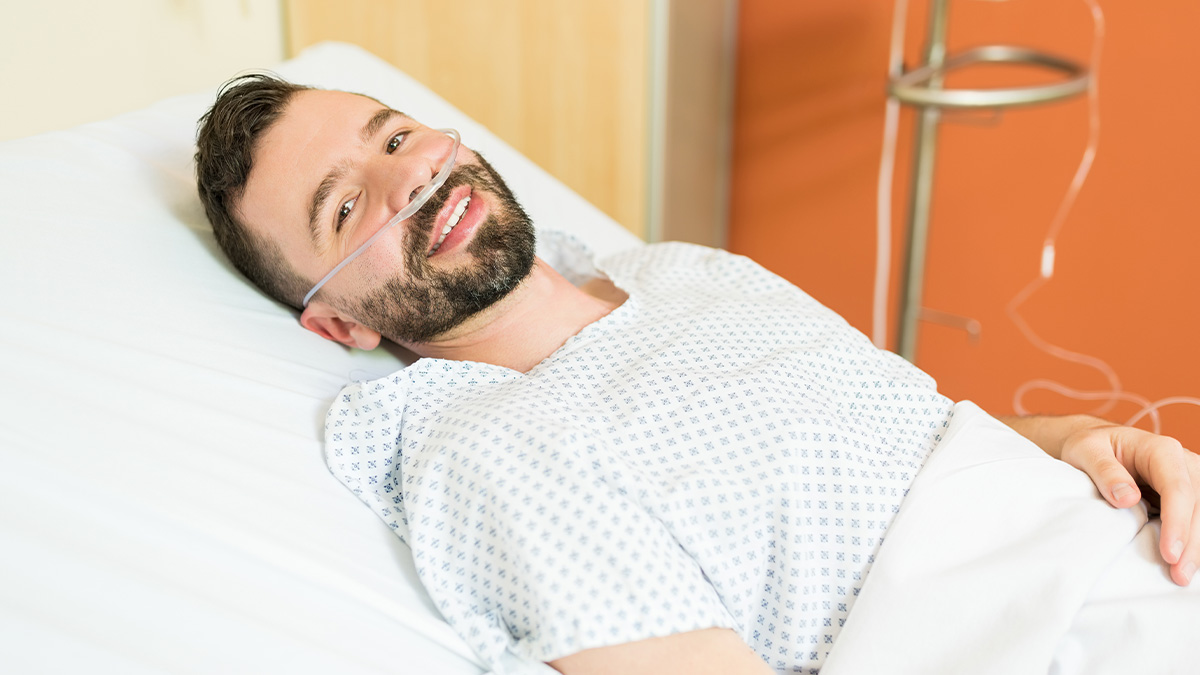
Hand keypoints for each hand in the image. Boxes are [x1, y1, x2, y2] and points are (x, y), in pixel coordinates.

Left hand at [1058, 422, 1198, 585]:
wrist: (1096, 446)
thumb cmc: (1090, 448)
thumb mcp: (1085, 452)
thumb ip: (1104, 472)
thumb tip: (1128, 499)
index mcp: (1161, 450)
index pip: (1177, 488)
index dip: (1176, 522)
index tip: (1169, 552)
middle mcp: (1182, 463)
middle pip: (1195, 506)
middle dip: (1190, 542)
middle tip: (1179, 575)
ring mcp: (1188, 480)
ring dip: (1194, 547)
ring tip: (1182, 575)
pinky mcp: (1184, 497)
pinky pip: (1193, 519)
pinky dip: (1190, 541)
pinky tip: (1185, 562)